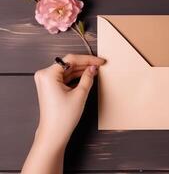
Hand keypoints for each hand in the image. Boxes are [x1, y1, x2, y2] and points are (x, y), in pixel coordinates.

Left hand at [22, 54, 104, 173]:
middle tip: (99, 65)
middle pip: (68, 63)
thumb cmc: (62, 117)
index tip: (99, 61)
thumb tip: (92, 68)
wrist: (54, 133)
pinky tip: (86, 76)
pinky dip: (75, 76)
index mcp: (48, 75)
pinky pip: (64, 77)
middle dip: (85, 64)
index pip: (71, 59)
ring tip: (95, 71)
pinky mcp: (49, 86)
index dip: (88, 59)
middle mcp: (44, 75)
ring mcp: (46, 81)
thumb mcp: (80, 94)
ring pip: (67, 70)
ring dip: (81, 70)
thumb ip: (88, 78)